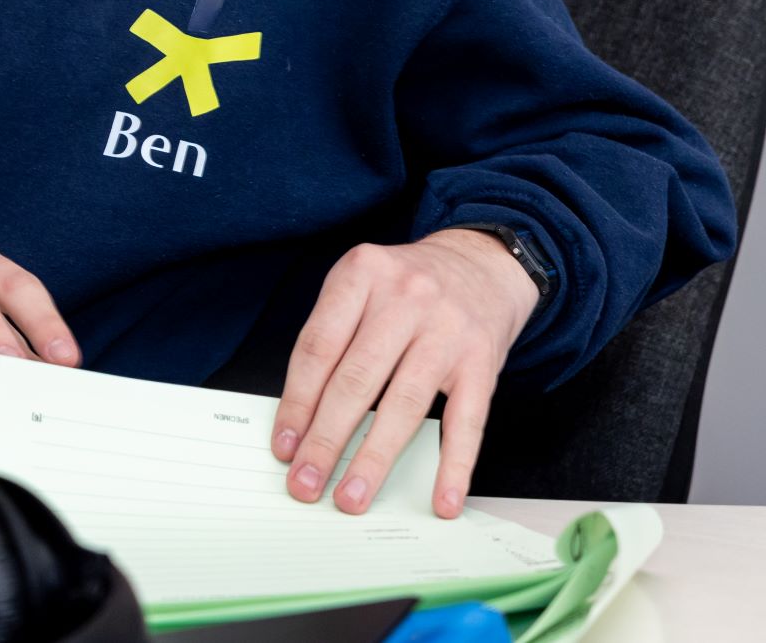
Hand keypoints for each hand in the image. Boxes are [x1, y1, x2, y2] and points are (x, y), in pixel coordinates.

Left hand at [271, 230, 539, 518]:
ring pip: (404, 405)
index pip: (317, 348)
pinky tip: (441, 500)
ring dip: (374, 459)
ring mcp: (447, 332)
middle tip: (305, 482)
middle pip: (356, 380)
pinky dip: (454, 467)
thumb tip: (300, 419)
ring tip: (351, 496)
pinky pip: (467, 422)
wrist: (482, 264)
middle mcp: (405, 299)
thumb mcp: (361, 285)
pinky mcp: (482, 362)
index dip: (296, 402)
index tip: (283, 446)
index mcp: (362, 274)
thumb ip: (331, 337)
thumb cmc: (406, 286)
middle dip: (325, 439)